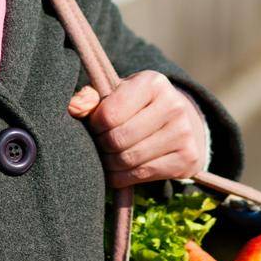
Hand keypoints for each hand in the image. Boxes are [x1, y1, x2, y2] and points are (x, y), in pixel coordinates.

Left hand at [67, 71, 207, 187]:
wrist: (179, 121)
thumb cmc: (136, 106)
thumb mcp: (117, 93)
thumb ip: (90, 98)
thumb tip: (73, 107)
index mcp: (153, 82)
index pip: (110, 113)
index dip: (95, 125)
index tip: (95, 126)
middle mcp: (173, 105)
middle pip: (118, 139)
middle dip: (102, 146)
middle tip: (100, 145)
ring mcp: (184, 133)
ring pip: (129, 159)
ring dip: (110, 164)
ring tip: (107, 157)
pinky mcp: (187, 158)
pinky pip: (142, 175)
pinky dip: (122, 177)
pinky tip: (118, 171)